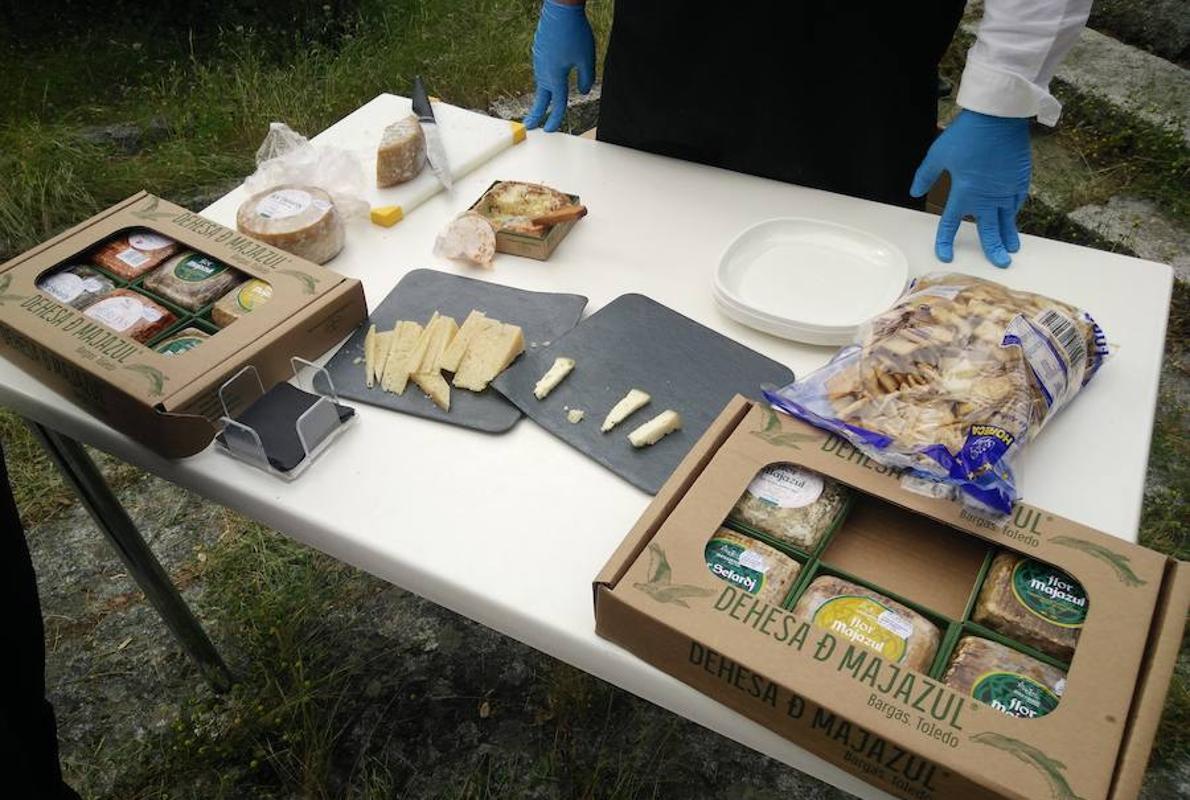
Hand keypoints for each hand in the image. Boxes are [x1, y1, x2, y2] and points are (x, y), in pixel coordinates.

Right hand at [523, 0, 595, 132]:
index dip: (555, 119)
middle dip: (536, 114)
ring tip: (541, 107)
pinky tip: (547, 81)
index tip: (550, 130)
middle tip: (529, 126)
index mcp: (555, 76)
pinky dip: (543, 81)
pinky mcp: (539, 51)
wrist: (560, 9)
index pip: (557, 103)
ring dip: (541, 97)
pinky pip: (540, 71)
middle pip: (541, 98)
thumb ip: (586, 79)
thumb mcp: (586, 59)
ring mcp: (539, 61)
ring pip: (540, 84)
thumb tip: (582, 92)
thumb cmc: (574, 32)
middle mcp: (543, 71)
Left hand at [910, 110, 1031, 267]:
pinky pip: (1018, 201)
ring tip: (1013, 249)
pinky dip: (1015, 212)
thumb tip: (914, 191)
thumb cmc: (966, 134)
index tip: (945, 256)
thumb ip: (925, 176)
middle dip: (994, 249)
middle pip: (990, 230)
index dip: (945, 242)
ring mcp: (1006, 189)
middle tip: (1001, 264)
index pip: (950, 225)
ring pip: (1008, 219)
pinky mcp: (1020, 179)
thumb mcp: (937, 154)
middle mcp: (987, 197)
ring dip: (1009, 235)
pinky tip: (1014, 218)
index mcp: (964, 194)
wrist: (998, 116)